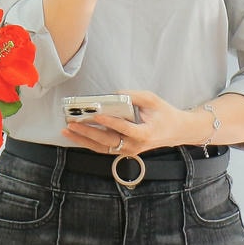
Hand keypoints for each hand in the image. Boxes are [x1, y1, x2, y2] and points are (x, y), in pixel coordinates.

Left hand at [61, 89, 194, 154]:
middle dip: (88, 132)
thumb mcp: (152, 100)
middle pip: (108, 141)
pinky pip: (104, 148)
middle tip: (72, 123)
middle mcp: (135, 146)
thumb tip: (114, 94)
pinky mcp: (123, 150)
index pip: (125, 129)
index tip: (96, 114)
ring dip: (83, 140)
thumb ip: (134, 96)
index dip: (110, 122)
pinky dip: (89, 142)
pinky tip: (76, 136)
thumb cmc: (164, 114)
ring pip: (102, 147)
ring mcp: (129, 150)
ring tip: (67, 131)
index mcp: (145, 134)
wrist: (176, 131)